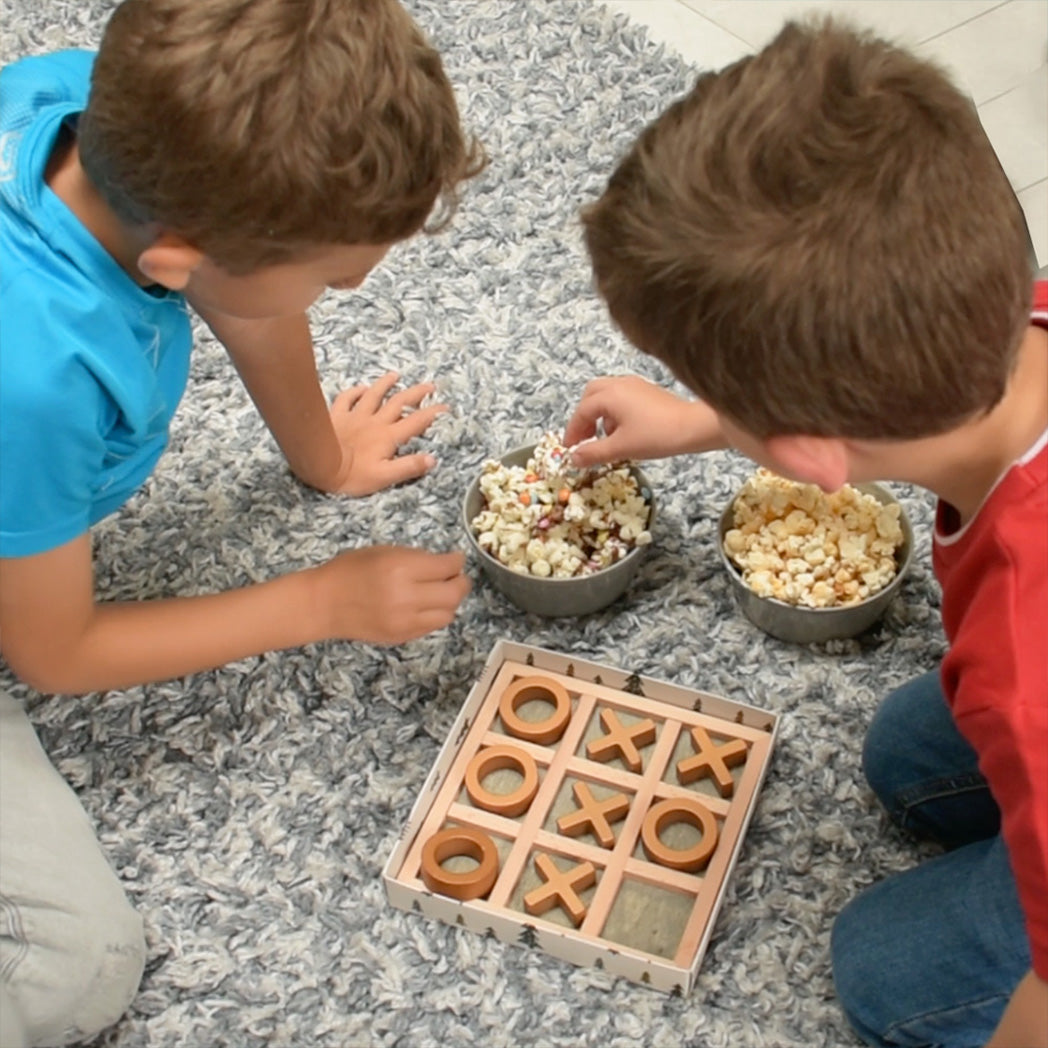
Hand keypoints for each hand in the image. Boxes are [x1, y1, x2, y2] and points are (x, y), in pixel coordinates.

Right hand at [314, 546, 470, 643]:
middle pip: (455, 592)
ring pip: (448, 613)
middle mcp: (408, 596)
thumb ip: (415, 558)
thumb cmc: (349, 570)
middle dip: (461, 582)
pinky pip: (432, 627)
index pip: (447, 566)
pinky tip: (426, 606)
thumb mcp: (384, 552)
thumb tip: (444, 563)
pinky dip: (436, 615)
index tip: (456, 559)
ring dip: (450, 601)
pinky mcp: (402, 637)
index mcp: (402, 568)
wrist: (323, 603)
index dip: (457, 561)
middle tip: (457, 576)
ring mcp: (406, 620)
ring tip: (441, 592)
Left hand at [329, 372, 447, 495]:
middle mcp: (375, 422)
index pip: (416, 421)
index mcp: (388, 436)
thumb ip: (409, 467)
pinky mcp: (337, 415)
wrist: (318, 464)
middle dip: (416, 393)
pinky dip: (355, 391)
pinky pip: (347, 398)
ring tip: (395, 375)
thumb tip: (432, 459)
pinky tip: (360, 388)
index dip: (432, 413)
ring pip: (374, 395)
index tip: (445, 406)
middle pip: (399, 402)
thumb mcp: (385, 477)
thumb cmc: (351, 475)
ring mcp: (355, 416)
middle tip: (429, 385)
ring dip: (386, 384)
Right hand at [564, 375, 725, 466]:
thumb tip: (573, 458)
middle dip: (584, 417)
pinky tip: (624, 431)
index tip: (570, 449)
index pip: (581, 412)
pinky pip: (621, 397)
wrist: (694, 428)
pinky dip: (614, 411)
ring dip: (599, 414)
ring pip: (606, 395)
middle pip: (591, 395)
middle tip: (584, 438)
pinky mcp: (647, 391)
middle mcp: (620, 384)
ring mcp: (635, 385)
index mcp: (610, 395)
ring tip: (605, 437)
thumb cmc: (657, 435)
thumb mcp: (621, 448)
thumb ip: (593, 453)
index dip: (573, 432)